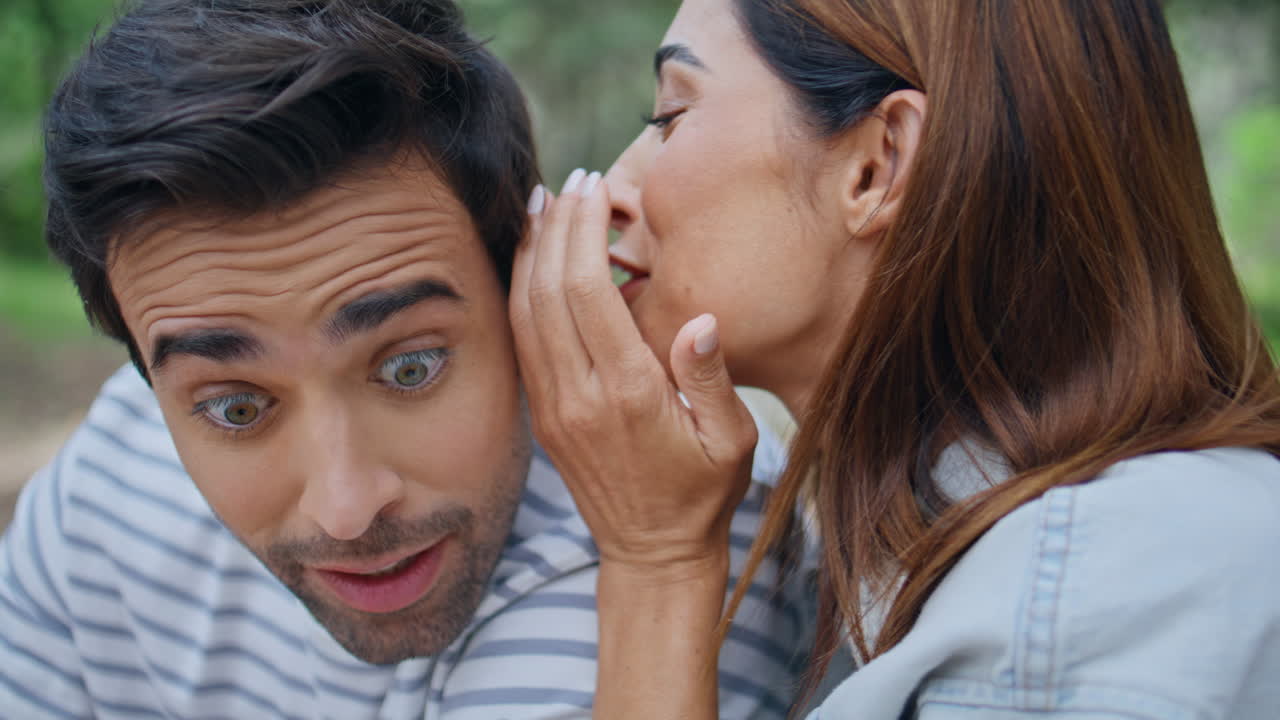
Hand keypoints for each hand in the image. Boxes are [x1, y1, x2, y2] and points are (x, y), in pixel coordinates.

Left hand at [510, 169, 759, 572]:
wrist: (652, 551)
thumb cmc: (702, 492)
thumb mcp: (730, 441)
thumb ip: (711, 379)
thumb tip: (701, 320)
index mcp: (628, 392)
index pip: (588, 291)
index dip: (584, 231)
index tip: (595, 188)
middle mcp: (580, 395)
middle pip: (548, 291)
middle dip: (556, 227)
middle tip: (572, 181)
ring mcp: (553, 406)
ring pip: (524, 312)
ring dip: (531, 253)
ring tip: (543, 204)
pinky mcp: (544, 414)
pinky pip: (522, 341)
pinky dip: (521, 291)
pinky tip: (532, 260)